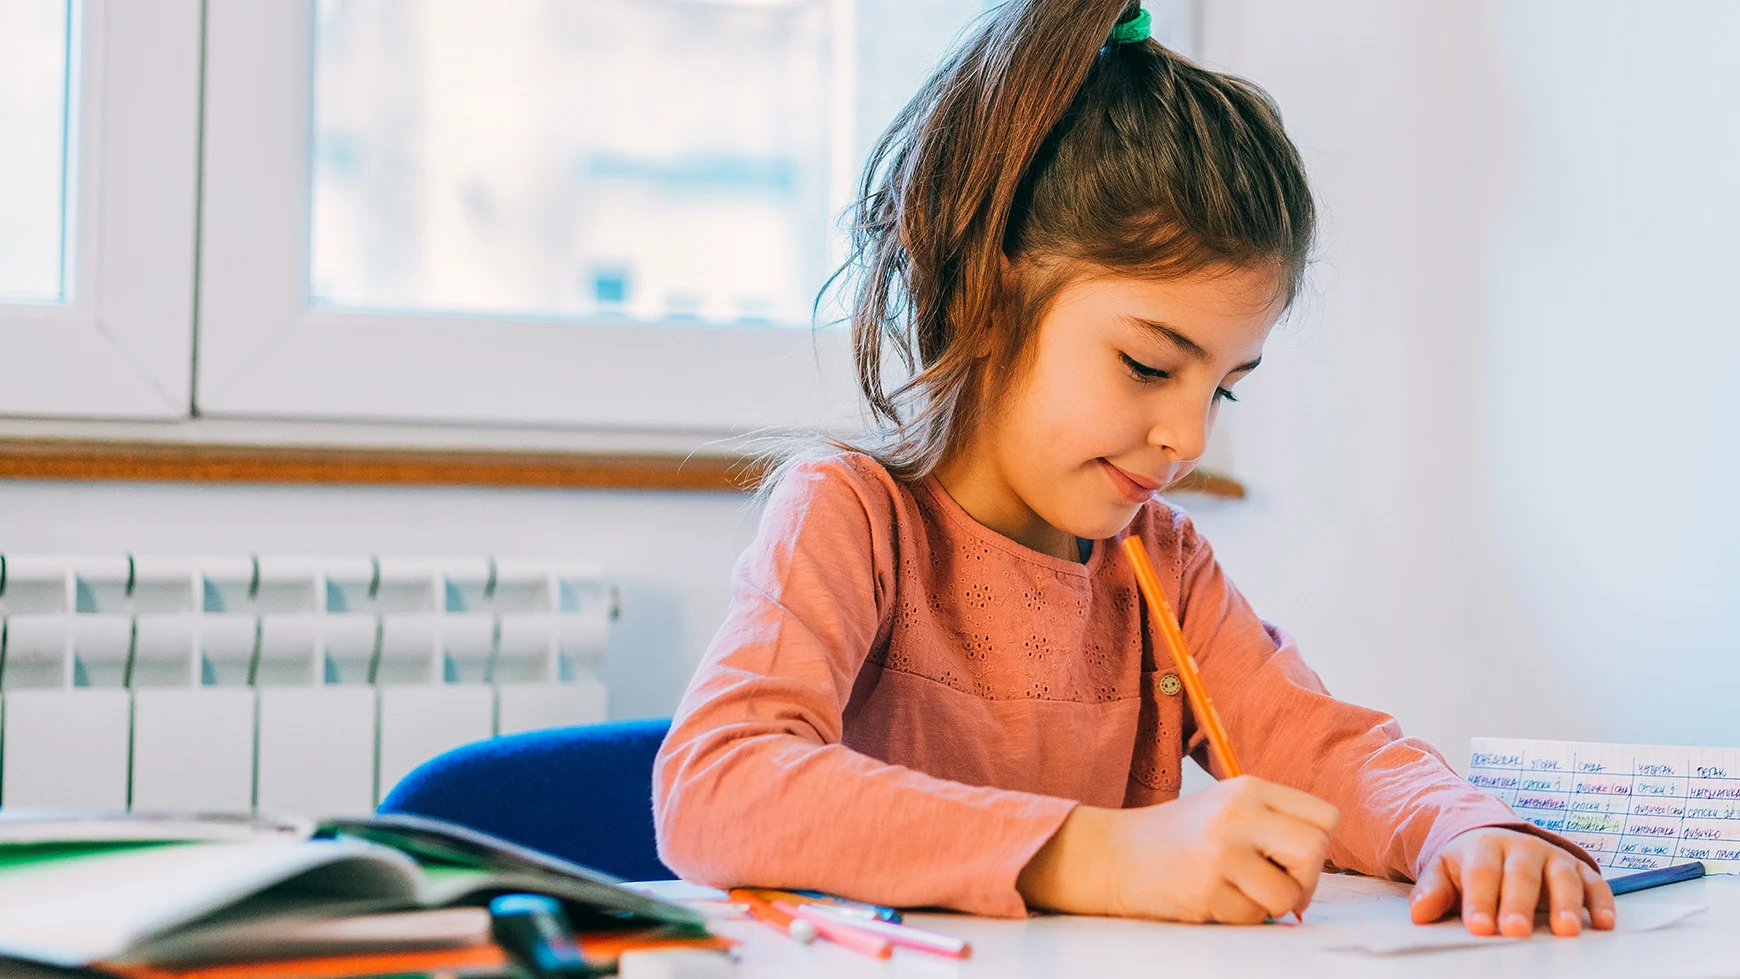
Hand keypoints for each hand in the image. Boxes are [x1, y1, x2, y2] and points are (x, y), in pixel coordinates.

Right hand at [1017, 775, 1338, 922]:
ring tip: (1237, 892)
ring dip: (1269, 905)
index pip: (1325, 816)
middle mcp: (1238, 814)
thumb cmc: (1178, 837)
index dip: (1318, 845)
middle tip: (1279, 886)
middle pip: (1314, 852)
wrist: (1114, 854)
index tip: (1293, 859)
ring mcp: (1221, 851)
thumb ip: (1274, 823)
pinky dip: (1238, 917)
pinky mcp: (1206, 888)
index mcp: (1249, 788)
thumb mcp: (1227, 808)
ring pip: (1287, 895)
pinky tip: (1212, 898)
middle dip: (1305, 880)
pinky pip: (1252, 918)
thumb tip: (1319, 866)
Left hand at [1409, 827, 1615, 935]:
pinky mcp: (1579, 870)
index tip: (1479, 927)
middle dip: (1519, 903)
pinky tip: (1602, 924)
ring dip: (1566, 904)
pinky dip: (1601, 902)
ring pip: (1562, 877)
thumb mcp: (1445, 871)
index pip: (1481, 873)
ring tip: (1565, 931)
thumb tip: (1419, 913)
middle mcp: (1522, 848)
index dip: (1480, 900)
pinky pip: (1595, 883)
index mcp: (1484, 847)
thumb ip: (1433, 891)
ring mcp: (1553, 857)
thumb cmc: (1469, 865)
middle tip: (1516, 931)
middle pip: (1521, 875)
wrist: (1495, 840)